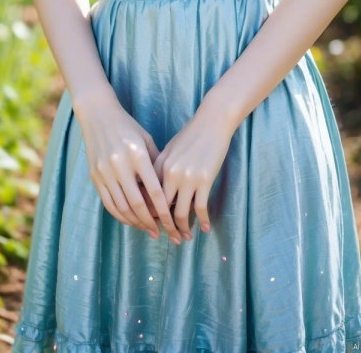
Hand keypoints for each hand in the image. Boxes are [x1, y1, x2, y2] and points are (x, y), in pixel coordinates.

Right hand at [77, 100, 183, 240]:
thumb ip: (156, 163)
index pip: (153, 190)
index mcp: (137, 154)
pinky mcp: (94, 176)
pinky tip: (129, 220)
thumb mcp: (146, 139)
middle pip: (137, 203)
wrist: (98, 114)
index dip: (163, 211)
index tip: (171, 224)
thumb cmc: (127, 126)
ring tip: (146, 229)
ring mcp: (105, 171)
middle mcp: (120, 165)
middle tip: (160, 233)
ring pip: (121, 206)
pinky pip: (108, 202)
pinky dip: (119, 215)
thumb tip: (167, 190)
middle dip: (150, 222)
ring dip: (135, 222)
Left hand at [151, 105, 233, 237]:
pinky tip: (205, 228)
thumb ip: (160, 168)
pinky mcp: (205, 180)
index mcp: (159, 165)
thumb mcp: (170, 149)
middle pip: (162, 209)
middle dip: (164, 227)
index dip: (150, 214)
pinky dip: (202, 221)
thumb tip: (154, 190)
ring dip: (182, 229)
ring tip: (185, 238)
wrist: (212, 122)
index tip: (153, 225)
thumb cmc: (190, 135)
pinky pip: (200, 208)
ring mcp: (187, 178)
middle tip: (168, 239)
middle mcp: (170, 173)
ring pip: (180, 212)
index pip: (149, 197)